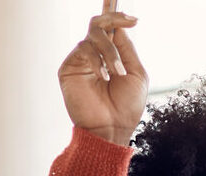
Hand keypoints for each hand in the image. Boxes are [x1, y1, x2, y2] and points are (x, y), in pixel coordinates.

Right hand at [58, 11, 147, 144]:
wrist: (112, 129)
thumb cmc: (126, 108)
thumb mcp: (136, 74)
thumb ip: (127, 49)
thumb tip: (119, 26)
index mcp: (110, 57)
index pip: (110, 28)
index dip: (118, 16)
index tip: (134, 19)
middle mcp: (95, 56)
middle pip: (98, 24)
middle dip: (114, 20)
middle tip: (129, 23)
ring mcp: (81, 61)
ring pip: (93, 35)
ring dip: (110, 51)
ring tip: (117, 73)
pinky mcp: (69, 69)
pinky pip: (83, 49)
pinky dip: (97, 61)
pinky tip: (103, 77)